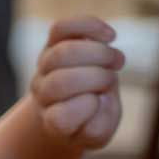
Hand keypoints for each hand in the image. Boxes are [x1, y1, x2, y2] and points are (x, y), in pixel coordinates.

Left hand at [31, 16, 124, 150]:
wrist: (75, 98)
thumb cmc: (90, 117)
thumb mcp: (99, 132)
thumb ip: (99, 127)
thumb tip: (98, 101)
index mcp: (51, 120)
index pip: (60, 118)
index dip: (86, 109)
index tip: (99, 105)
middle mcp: (42, 92)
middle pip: (61, 82)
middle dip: (97, 78)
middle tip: (112, 81)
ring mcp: (45, 65)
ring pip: (63, 53)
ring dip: (98, 54)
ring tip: (116, 62)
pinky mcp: (53, 42)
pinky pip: (62, 28)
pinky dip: (90, 27)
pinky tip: (110, 37)